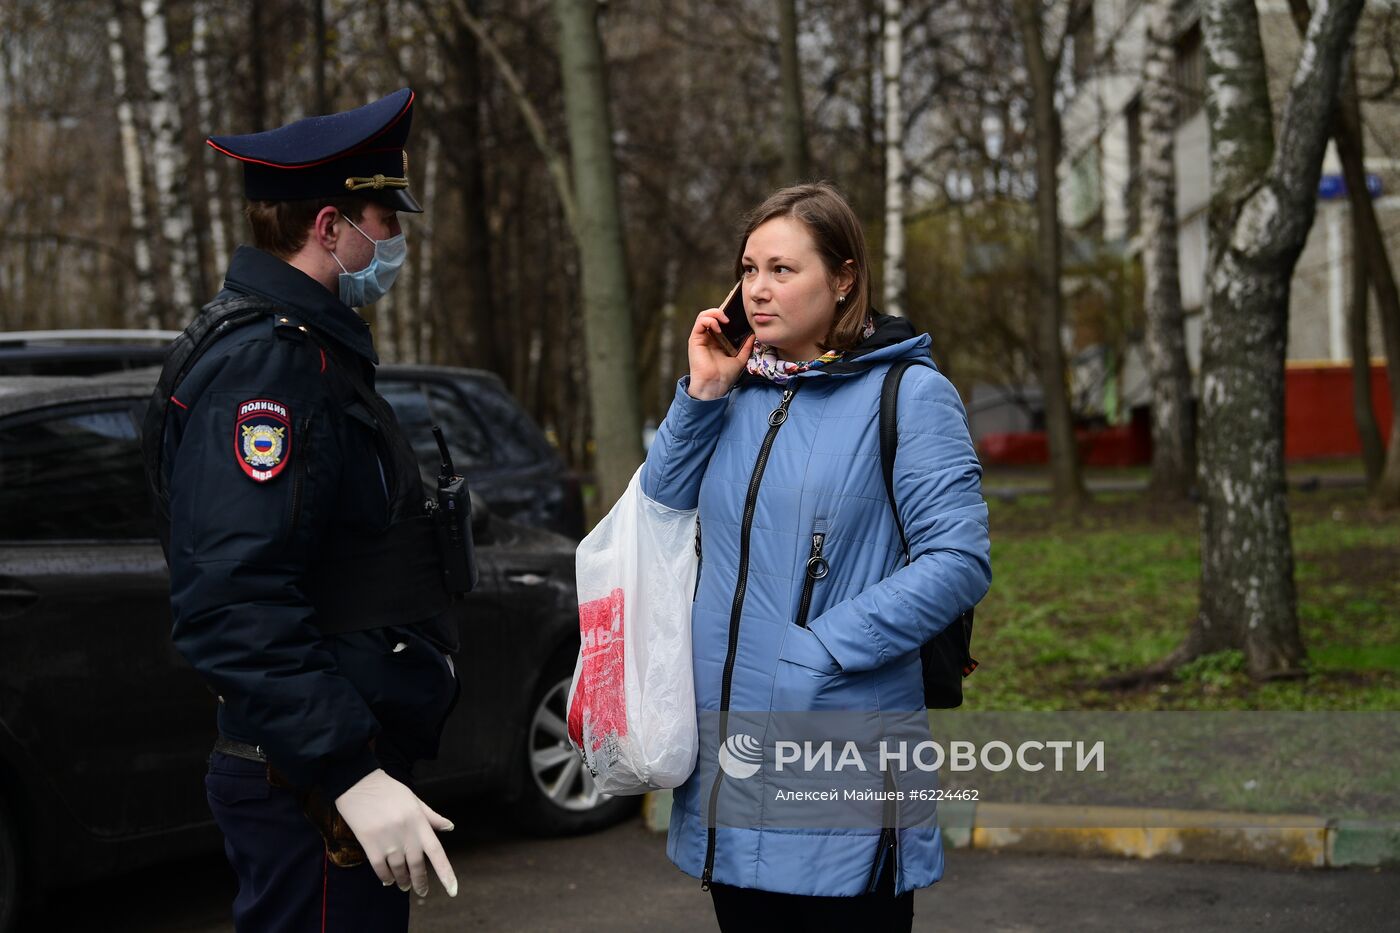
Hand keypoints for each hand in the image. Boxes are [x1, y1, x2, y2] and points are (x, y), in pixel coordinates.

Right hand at [335, 769, 457, 897]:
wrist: (359, 784)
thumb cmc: (389, 790)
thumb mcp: (414, 800)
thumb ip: (431, 817)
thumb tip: (450, 827)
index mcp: (419, 822)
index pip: (437, 853)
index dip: (446, 873)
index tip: (453, 890)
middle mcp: (406, 834)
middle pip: (417, 866)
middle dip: (420, 882)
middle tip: (422, 891)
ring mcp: (388, 840)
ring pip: (398, 869)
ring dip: (403, 880)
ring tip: (404, 885)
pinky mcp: (370, 844)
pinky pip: (380, 868)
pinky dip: (385, 876)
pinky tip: (387, 880)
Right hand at [687, 306, 755, 399]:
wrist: (715, 386)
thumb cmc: (725, 375)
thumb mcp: (740, 358)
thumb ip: (746, 346)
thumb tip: (754, 334)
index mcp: (718, 340)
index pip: (720, 320)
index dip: (727, 312)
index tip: (738, 310)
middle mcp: (708, 337)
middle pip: (712, 315)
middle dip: (722, 309)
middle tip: (733, 312)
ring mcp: (701, 337)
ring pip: (704, 315)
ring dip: (715, 313)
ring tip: (726, 320)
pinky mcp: (695, 339)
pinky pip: (700, 322)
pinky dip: (709, 320)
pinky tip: (719, 327)